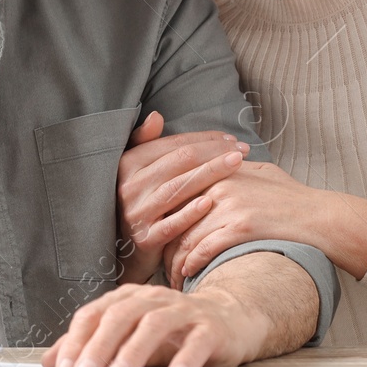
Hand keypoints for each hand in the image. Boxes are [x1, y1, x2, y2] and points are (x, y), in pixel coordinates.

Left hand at [40, 284, 262, 366]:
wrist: (227, 319)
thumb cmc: (172, 332)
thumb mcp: (128, 338)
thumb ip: (91, 346)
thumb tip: (51, 362)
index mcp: (128, 299)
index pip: (95, 313)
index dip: (77, 340)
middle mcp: (153, 299)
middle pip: (121, 316)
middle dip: (99, 346)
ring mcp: (183, 311)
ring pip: (155, 324)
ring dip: (134, 351)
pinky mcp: (211, 327)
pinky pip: (198, 340)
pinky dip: (186, 357)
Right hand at [115, 111, 250, 284]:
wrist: (123, 250)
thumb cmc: (140, 202)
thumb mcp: (135, 170)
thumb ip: (145, 142)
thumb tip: (156, 115)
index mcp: (128, 164)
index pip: (173, 145)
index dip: (204, 139)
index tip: (230, 139)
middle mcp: (129, 187)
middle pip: (179, 163)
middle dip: (214, 153)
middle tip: (243, 150)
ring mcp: (136, 213)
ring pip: (178, 189)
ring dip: (211, 174)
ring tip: (237, 164)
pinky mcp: (145, 239)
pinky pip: (172, 224)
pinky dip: (190, 213)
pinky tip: (211, 202)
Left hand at [164, 161, 328, 286]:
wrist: (320, 216)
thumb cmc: (291, 197)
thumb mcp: (259, 173)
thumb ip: (231, 171)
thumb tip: (209, 174)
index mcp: (219, 170)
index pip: (176, 195)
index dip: (163, 219)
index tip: (157, 238)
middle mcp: (219, 184)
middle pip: (175, 217)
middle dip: (163, 244)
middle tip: (158, 264)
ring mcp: (229, 205)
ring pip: (186, 236)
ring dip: (175, 263)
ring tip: (173, 279)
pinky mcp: (240, 227)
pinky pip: (203, 249)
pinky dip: (192, 265)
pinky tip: (189, 275)